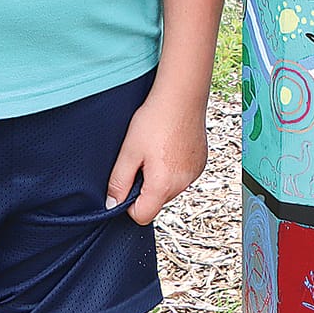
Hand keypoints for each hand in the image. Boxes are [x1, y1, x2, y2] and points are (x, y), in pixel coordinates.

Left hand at [106, 86, 208, 224]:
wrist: (182, 96)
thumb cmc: (154, 120)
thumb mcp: (128, 152)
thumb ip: (118, 182)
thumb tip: (112, 204)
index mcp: (163, 185)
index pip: (142, 216)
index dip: (129, 204)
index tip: (127, 181)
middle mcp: (183, 184)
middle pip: (157, 202)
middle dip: (145, 187)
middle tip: (141, 159)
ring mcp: (195, 173)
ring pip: (170, 189)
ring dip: (160, 177)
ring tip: (156, 150)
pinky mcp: (201, 163)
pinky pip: (182, 176)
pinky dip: (174, 168)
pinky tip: (169, 147)